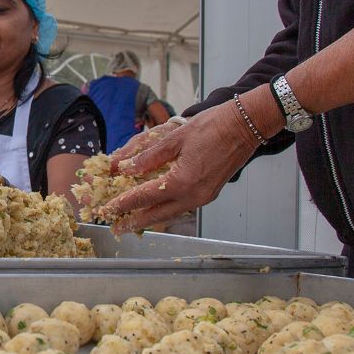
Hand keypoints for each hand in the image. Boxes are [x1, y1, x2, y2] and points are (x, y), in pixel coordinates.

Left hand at [101, 105, 257, 233]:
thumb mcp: (174, 138)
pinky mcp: (209, 194)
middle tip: (116, 227)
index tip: (107, 209)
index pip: (144, 196)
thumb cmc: (212, 126)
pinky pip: (182, 207)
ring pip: (170, 214)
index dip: (123, 203)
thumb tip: (126, 168)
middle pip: (157, 215)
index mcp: (181, 181)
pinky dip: (166, 210)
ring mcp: (203, 197)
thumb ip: (148, 156)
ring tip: (133, 221)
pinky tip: (157, 208)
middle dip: (134, 221)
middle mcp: (193, 195)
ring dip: (150, 218)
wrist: (245, 126)